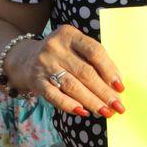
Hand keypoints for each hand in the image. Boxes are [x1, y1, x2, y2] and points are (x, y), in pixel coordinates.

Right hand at [9, 26, 124, 117]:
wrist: (25, 59)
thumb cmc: (62, 55)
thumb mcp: (75, 47)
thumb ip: (92, 60)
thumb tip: (115, 86)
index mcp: (69, 34)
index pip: (94, 52)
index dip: (109, 70)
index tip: (120, 86)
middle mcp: (55, 47)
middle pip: (85, 72)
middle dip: (104, 92)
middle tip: (117, 105)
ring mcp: (44, 64)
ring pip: (72, 86)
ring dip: (91, 101)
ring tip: (105, 112)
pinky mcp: (35, 81)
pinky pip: (55, 96)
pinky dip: (70, 105)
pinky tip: (83, 112)